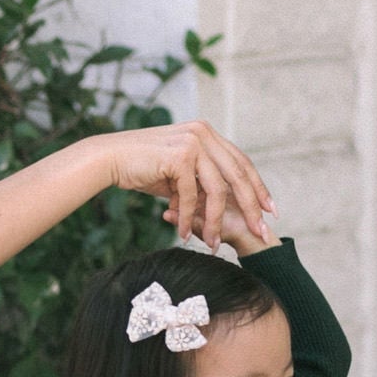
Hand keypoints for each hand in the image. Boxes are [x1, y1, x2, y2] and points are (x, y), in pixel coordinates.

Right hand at [106, 121, 275, 251]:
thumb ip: (198, 181)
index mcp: (206, 133)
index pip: (240, 162)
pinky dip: (187, 219)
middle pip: (238, 175)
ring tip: (212, 243)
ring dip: (215, 221)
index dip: (256, 186)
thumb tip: (216, 203)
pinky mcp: (179, 156)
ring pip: (217, 190)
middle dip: (252, 206)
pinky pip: (191, 196)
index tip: (269, 209)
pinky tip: (182, 234)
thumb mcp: (176, 172)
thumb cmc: (139, 167)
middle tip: (262, 229)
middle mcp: (203, 133)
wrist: (107, 159)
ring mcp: (193, 142)